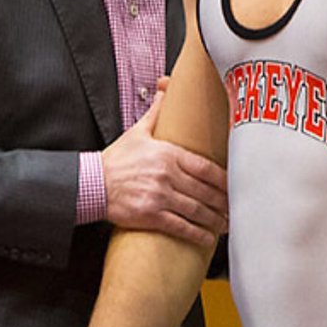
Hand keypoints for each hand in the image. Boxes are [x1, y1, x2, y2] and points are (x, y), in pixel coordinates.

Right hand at [102, 90, 226, 247]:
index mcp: (167, 154)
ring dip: (214, 219)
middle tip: (234, 209)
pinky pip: (180, 226)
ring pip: (196, 210)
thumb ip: (156, 113)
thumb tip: (165, 88)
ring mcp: (159, 196)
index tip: (234, 186)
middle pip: (205, 191)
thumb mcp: (137, 132)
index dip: (224, 180)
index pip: (205, 167)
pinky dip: (197, 234)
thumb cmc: (115, 160)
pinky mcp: (150, 216)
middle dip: (223, 203)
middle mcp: (167, 175)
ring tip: (225, 224)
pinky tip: (207, 238)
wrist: (91, 184)